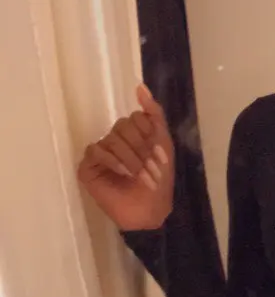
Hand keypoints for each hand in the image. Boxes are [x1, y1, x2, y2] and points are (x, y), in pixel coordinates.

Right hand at [77, 85, 174, 230]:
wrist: (149, 210)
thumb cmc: (158, 180)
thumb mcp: (163, 143)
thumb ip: (155, 114)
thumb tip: (141, 86)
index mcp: (133, 134)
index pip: (136, 117)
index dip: (149, 135)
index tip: (158, 155)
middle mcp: (116, 139)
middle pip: (123, 126)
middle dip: (140, 148)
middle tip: (149, 168)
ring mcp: (101, 152)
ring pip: (112, 138)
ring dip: (130, 157)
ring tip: (138, 174)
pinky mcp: (88, 166)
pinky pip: (96, 150)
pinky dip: (112, 160)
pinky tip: (122, 172)